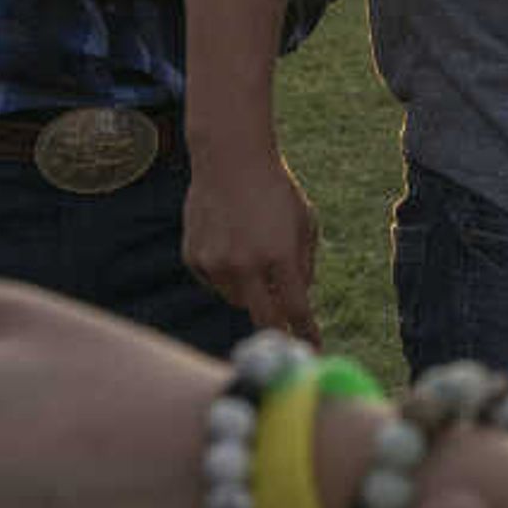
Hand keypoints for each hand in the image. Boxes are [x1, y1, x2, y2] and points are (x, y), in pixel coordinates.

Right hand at [184, 145, 323, 340]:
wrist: (229, 159)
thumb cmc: (275, 189)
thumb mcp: (305, 223)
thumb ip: (304, 265)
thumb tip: (299, 301)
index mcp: (279, 256)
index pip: (296, 309)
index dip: (306, 333)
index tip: (313, 348)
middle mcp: (245, 265)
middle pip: (263, 316)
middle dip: (277, 323)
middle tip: (284, 323)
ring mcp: (215, 263)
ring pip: (237, 299)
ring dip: (250, 291)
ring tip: (253, 255)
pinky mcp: (194, 258)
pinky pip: (214, 282)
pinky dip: (226, 274)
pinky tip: (230, 244)